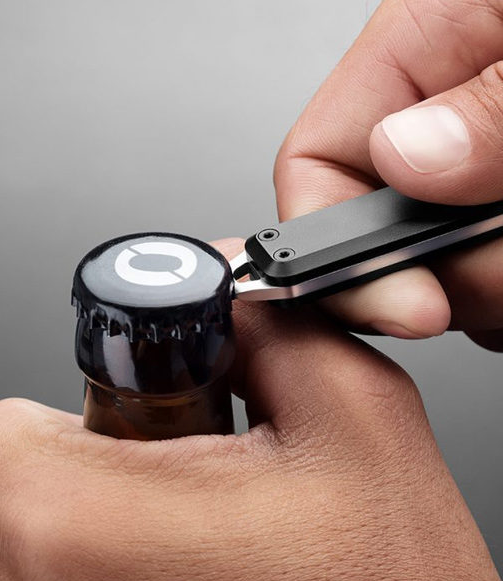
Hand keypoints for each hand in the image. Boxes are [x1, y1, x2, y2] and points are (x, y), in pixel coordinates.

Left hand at [0, 239, 501, 580]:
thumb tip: (215, 282)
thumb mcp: (356, 414)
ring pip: (3, 560)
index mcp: (87, 533)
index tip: (135, 419)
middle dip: (81, 468)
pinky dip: (86, 580)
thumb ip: (268, 320)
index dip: (77, 408)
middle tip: (169, 482)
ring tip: (175, 540)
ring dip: (82, 530)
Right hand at [275, 0, 502, 347]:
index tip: (407, 308)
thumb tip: (403, 158)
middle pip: (381, 241)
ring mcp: (476, 181)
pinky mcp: (501, 216)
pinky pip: (491, 290)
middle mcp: (440, 124)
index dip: (332, 252)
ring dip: (492, 284)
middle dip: (441, 276)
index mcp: (419, 54)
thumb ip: (485, 100)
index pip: (313, 166)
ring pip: (446, 276)